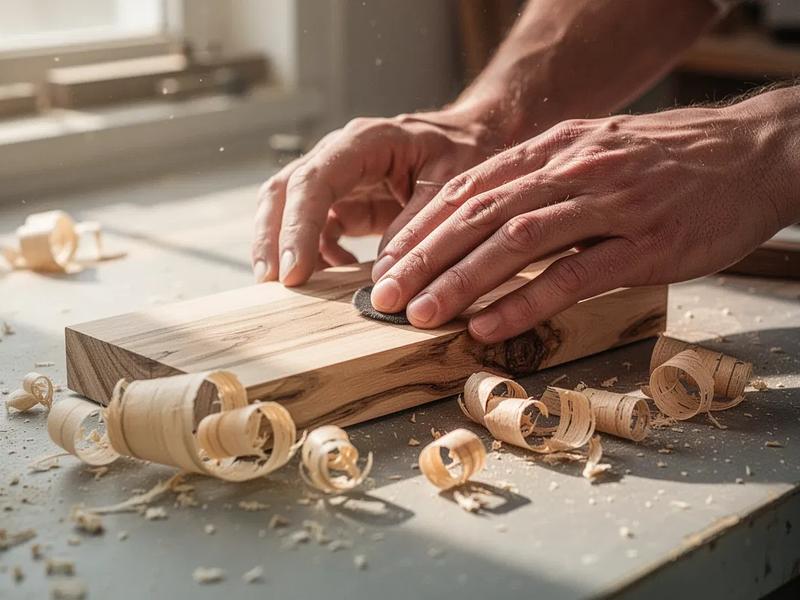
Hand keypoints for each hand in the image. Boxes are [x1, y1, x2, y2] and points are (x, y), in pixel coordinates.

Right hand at [252, 108, 500, 284]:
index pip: (314, 181)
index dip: (298, 227)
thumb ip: (418, 227)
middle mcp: (341, 155)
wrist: (474, 139)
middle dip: (272, 237)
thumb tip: (383, 277)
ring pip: (289, 209)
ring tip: (289, 288)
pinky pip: (318, 231)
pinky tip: (336, 275)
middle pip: (284, 191)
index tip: (295, 272)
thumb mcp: (452, 186)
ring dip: (283, 248)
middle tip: (271, 283)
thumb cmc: (465, 152)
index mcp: (365, 142)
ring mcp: (339, 180)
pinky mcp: (346, 204)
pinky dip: (318, 256)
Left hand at [370, 104, 792, 341]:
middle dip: (425, 258)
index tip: (388, 261)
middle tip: (383, 296)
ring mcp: (609, 205)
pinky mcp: (644, 244)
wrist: (753, 152)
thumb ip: (542, 181)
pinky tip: (489, 325)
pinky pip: (574, 275)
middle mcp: (572, 171)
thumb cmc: (668, 161)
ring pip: (518, 242)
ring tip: (421, 315)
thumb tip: (487, 217)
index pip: (470, 189)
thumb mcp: (595, 153)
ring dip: (462, 280)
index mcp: (554, 150)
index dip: (423, 228)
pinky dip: (526, 301)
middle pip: (481, 214)